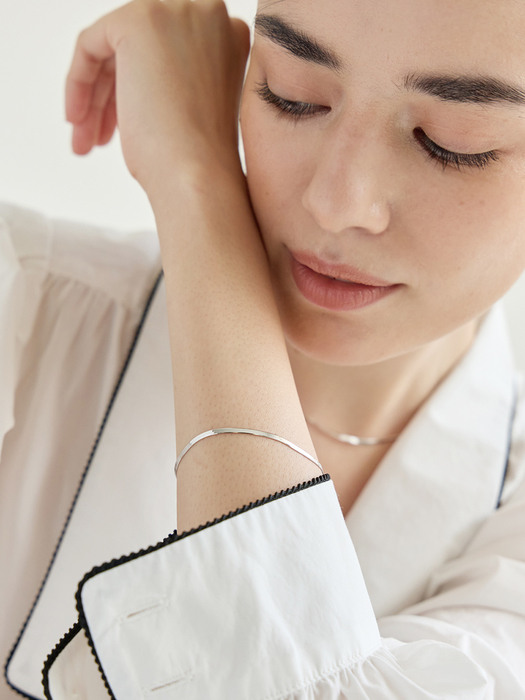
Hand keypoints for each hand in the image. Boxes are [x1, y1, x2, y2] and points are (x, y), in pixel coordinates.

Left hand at [65, 0, 249, 193]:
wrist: (199, 176)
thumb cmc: (199, 161)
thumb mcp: (196, 107)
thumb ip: (176, 77)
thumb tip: (139, 78)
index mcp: (232, 36)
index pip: (169, 52)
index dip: (142, 90)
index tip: (123, 128)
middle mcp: (210, 14)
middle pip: (141, 48)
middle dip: (113, 96)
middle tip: (97, 139)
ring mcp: (176, 12)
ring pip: (115, 49)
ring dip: (97, 97)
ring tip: (86, 142)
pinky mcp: (140, 19)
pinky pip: (92, 43)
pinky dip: (79, 81)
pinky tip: (79, 119)